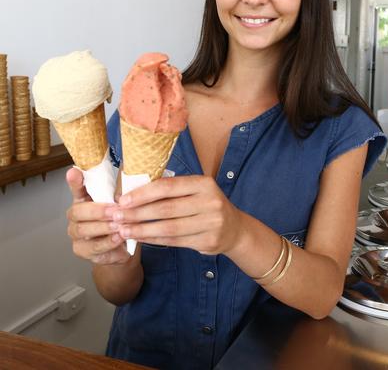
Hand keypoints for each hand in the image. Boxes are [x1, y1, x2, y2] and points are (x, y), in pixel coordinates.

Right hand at [66, 168, 129, 264]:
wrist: (123, 247)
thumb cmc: (120, 220)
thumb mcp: (122, 205)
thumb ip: (120, 194)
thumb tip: (132, 178)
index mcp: (84, 200)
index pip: (76, 188)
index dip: (74, 181)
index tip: (74, 172)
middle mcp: (76, 216)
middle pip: (77, 212)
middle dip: (97, 211)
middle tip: (114, 211)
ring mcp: (76, 234)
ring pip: (84, 230)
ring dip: (104, 227)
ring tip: (119, 225)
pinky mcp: (83, 250)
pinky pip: (94, 247)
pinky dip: (108, 242)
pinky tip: (119, 238)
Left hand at [111, 175, 242, 254]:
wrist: (234, 229)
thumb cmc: (206, 205)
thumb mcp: (196, 191)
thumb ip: (172, 190)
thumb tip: (132, 192)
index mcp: (204, 183)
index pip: (168, 187)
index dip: (142, 194)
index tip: (122, 200)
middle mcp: (211, 202)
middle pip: (166, 208)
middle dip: (137, 213)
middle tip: (116, 217)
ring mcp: (212, 223)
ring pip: (168, 227)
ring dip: (142, 230)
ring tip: (123, 230)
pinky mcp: (208, 241)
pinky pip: (175, 241)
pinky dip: (154, 240)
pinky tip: (141, 238)